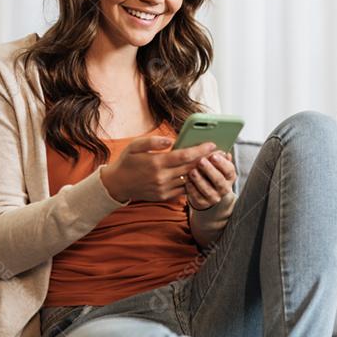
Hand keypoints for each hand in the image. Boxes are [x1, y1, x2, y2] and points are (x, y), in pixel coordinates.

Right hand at [101, 136, 217, 201]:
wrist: (118, 184)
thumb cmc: (127, 161)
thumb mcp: (135, 146)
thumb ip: (153, 142)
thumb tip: (170, 141)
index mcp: (156, 163)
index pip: (184, 156)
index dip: (200, 150)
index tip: (212, 144)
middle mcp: (162, 177)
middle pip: (190, 167)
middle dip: (206, 159)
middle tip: (218, 152)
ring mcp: (164, 189)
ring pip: (189, 179)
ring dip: (202, 171)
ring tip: (212, 162)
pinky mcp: (165, 196)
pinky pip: (184, 189)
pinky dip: (193, 182)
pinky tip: (199, 174)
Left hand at [185, 149, 236, 209]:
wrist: (208, 192)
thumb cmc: (212, 173)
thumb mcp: (218, 165)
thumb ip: (220, 158)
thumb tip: (226, 154)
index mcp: (230, 177)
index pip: (229, 170)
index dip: (222, 163)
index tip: (213, 155)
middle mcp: (225, 188)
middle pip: (218, 180)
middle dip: (209, 170)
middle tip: (201, 161)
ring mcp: (215, 197)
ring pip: (208, 189)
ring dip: (199, 180)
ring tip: (192, 171)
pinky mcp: (204, 203)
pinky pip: (198, 197)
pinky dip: (192, 189)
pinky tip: (187, 182)